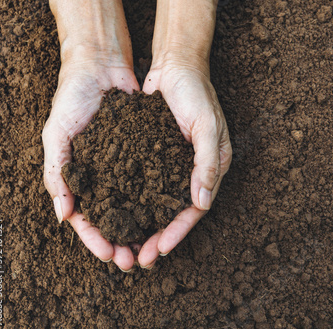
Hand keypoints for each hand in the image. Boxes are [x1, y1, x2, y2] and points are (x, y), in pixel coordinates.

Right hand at [43, 58, 140, 269]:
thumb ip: (56, 172)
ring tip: (152, 246)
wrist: (102, 67)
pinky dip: (155, 199)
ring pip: (133, 205)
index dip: (95, 239)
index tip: (109, 255)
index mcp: (78, 176)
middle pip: (112, 218)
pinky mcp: (144, 153)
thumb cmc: (73, 98)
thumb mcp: (57, 134)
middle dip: (121, 241)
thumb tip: (63, 215)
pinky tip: (166, 214)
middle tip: (133, 261)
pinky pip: (150, 181)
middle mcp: (102, 175)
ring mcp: (123, 166)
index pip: (85, 217)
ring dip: (141, 227)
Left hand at [137, 64, 231, 267]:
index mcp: (211, 168)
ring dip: (146, 225)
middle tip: (141, 258)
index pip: (195, 208)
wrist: (175, 66)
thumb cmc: (196, 93)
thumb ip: (208, 163)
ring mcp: (173, 164)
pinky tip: (120, 213)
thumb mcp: (207, 126)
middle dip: (160, 237)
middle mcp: (193, 171)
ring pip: (159, 203)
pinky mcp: (155, 156)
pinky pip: (147, 184)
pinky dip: (136, 201)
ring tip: (128, 245)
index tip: (161, 249)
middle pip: (176, 212)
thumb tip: (203, 203)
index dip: (179, 231)